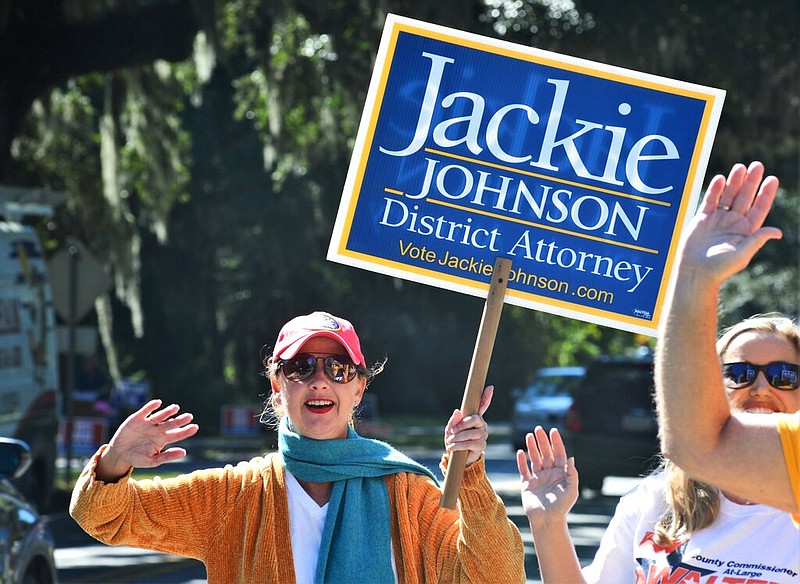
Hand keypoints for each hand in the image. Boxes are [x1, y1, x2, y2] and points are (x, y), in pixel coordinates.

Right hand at [97, 399, 198, 480]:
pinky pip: (145, 411)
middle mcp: (157, 430)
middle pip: (170, 424)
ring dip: (167, 412)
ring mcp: (147, 423)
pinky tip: (158, 403)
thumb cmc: (137, 458)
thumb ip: (167, 456)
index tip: (195, 427)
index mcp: (162, 439)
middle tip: (189, 417)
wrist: (119, 454)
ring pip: (160, 416)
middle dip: (179, 420)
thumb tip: (184, 452)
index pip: (177, 434)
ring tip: (176, 408)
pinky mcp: (137, 418)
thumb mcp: (152, 461)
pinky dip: (151, 407)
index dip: (186, 431)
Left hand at [444, 385, 492, 465]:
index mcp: (473, 417)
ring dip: (458, 437)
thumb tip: (457, 411)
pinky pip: (471, 443)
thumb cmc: (454, 439)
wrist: (455, 456)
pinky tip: (453, 447)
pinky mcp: (482, 445)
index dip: (486, 397)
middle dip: (462, 424)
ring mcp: (483, 434)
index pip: (482, 405)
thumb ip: (453, 421)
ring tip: (450, 440)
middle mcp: (481, 424)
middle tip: (452, 430)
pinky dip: (459, 445)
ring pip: (472, 433)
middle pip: (475, 419)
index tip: (490, 388)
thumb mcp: (450, 429)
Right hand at [517, 426, 577, 526]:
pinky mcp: (527, 485)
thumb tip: (571, 458)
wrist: (547, 521)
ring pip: (534, 459)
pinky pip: (523, 470)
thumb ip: (572, 474)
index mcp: (561, 474)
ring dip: (532, 447)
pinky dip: (521, 461)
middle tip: (538, 429)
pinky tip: (520, 452)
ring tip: (529, 436)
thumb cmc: (562, 507)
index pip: (559, 454)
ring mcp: (538, 478)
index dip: (556, 442)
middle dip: (542, 441)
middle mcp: (549, 474)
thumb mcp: (571, 491)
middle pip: (546, 453)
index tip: (553, 430)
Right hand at [680, 161, 780, 285]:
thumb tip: (777, 232)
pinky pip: (710, 200)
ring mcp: (718, 219)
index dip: (766, 194)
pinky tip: (720, 179)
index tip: (772, 179)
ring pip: (728, 196)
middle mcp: (733, 223)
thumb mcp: (741, 255)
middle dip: (751, 182)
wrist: (694, 272)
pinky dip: (715, 190)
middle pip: (744, 197)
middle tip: (757, 165)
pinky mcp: (702, 219)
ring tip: (740, 167)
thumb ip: (757, 240)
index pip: (759, 208)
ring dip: (734, 182)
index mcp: (746, 231)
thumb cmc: (719, 268)